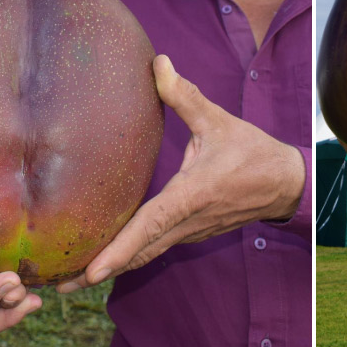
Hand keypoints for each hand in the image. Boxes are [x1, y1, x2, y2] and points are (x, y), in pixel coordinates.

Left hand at [58, 54, 304, 291]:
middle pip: (138, 253)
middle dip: (99, 271)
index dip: (120, 249)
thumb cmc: (253, 152)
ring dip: (111, 267)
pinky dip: (129, 257)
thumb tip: (158, 62)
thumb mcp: (218, 120)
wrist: (285, 184)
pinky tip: (105, 258)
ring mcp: (190, 233)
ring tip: (71, 279)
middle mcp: (188, 222)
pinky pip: (154, 249)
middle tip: (60, 285)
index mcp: (192, 195)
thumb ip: (184, 95)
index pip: (150, 226)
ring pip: (145, 255)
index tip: (93, 271)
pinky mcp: (191, 234)